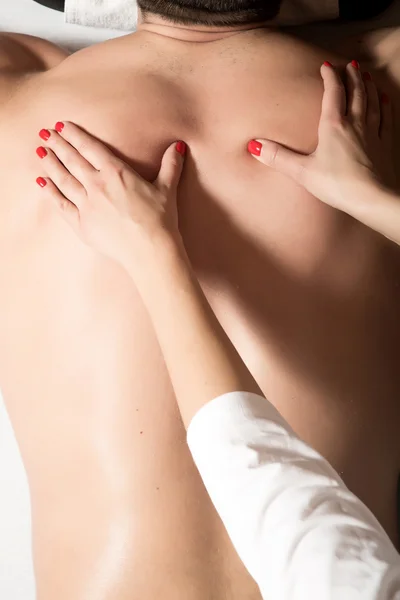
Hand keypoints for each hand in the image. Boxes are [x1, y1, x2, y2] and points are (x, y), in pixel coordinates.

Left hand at [35, 121, 185, 267]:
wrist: (150, 250)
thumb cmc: (160, 220)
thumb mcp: (167, 189)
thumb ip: (170, 165)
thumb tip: (178, 146)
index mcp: (116, 173)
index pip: (90, 148)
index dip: (75, 135)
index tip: (62, 126)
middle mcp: (97, 185)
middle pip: (72, 160)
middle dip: (57, 145)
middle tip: (44, 133)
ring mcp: (87, 205)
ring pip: (63, 179)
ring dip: (51, 164)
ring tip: (40, 152)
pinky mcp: (82, 224)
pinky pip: (61, 205)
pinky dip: (50, 193)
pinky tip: (42, 183)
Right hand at [247, 61, 395, 214]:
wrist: (371, 199)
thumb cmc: (337, 185)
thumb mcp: (302, 172)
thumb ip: (279, 157)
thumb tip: (253, 146)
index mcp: (334, 126)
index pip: (333, 93)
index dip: (329, 77)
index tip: (326, 66)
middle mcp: (355, 124)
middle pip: (355, 93)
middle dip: (352, 76)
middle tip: (351, 64)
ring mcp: (373, 134)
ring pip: (372, 102)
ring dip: (368, 87)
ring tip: (366, 76)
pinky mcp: (384, 146)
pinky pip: (385, 119)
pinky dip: (385, 106)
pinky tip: (385, 99)